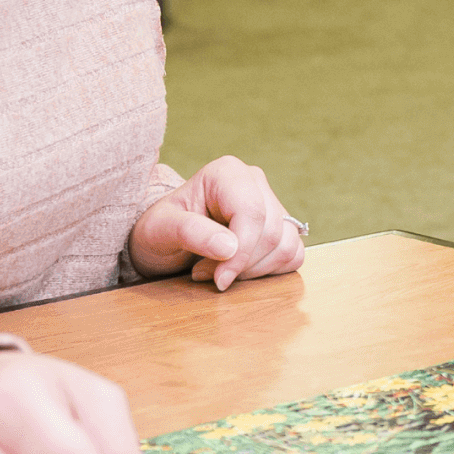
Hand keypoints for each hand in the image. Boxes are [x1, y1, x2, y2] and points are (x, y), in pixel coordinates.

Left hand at [129, 155, 304, 290]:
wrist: (164, 240)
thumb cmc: (159, 229)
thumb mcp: (161, 230)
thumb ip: (191, 232)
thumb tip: (229, 247)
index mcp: (228, 173)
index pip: (252, 213)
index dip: (241, 252)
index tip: (220, 279)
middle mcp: (254, 183)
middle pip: (271, 232)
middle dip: (241, 264)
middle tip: (206, 273)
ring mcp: (271, 204)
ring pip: (286, 245)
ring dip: (254, 270)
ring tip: (218, 271)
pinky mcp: (280, 227)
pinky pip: (293, 254)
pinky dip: (270, 271)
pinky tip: (239, 271)